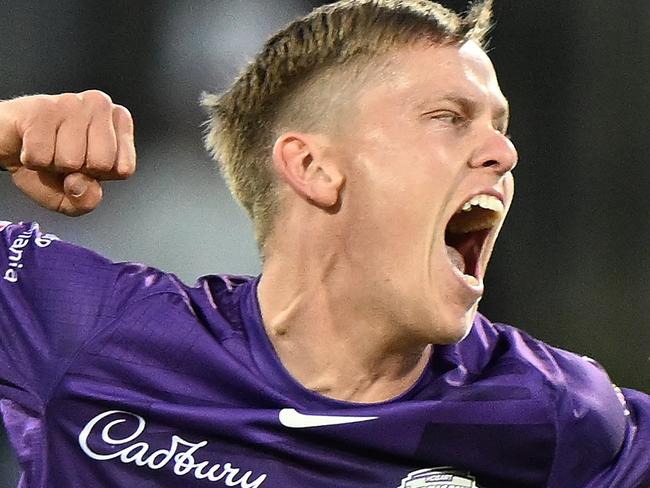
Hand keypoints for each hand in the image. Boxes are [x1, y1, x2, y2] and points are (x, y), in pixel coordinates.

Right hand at [0, 90, 135, 215]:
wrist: (9, 145)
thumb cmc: (48, 161)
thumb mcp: (75, 196)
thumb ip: (87, 201)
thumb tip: (81, 186)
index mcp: (119, 122)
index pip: (125, 169)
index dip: (99, 177)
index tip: (86, 164)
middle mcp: (100, 105)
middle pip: (102, 164)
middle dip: (77, 171)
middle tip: (65, 156)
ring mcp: (72, 102)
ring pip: (71, 160)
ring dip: (52, 164)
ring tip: (49, 148)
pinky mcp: (42, 107)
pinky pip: (41, 155)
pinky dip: (32, 160)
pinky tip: (32, 144)